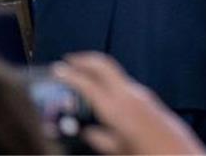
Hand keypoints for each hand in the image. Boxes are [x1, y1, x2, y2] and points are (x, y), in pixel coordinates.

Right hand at [52, 51, 205, 154]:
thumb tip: (86, 131)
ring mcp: (141, 94)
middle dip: (84, 59)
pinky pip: (122, 83)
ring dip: (96, 70)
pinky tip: (99, 93)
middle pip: (103, 65)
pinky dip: (107, 81)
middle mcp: (130, 95)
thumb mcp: (117, 151)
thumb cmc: (148, 155)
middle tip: (67, 60)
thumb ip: (98, 139)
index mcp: (117, 109)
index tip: (56, 68)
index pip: (88, 83)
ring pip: (113, 73)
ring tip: (79, 76)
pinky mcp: (148, 98)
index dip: (70, 74)